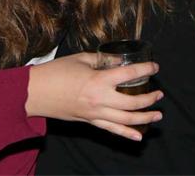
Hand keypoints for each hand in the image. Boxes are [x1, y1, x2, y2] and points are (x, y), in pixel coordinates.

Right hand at [26, 52, 162, 140]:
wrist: (35, 93)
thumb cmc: (55, 73)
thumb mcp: (80, 59)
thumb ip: (101, 59)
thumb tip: (117, 60)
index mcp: (98, 80)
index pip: (129, 74)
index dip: (145, 70)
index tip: (155, 68)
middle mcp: (100, 99)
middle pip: (132, 103)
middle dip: (149, 99)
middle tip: (159, 94)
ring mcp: (95, 113)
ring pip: (126, 120)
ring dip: (144, 118)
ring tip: (158, 115)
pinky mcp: (89, 122)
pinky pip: (111, 130)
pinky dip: (126, 134)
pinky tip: (139, 136)